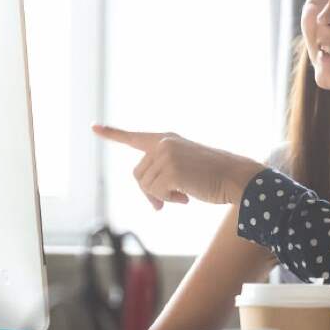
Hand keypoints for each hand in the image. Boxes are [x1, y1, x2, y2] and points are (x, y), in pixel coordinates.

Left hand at [92, 125, 264, 208]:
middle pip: (138, 175)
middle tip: (167, 202)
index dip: (112, 133)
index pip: (134, 137)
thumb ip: (164, 175)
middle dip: (150, 192)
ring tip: (184, 195)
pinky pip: (156, 194)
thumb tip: (153, 202)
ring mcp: (167, 155)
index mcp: (167, 139)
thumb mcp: (185, 169)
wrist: (236, 177)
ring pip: (145, 186)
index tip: (93, 127)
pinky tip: (187, 197)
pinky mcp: (171, 170)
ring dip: (161, 197)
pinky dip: (169, 200)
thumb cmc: (214, 176)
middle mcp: (164, 143)